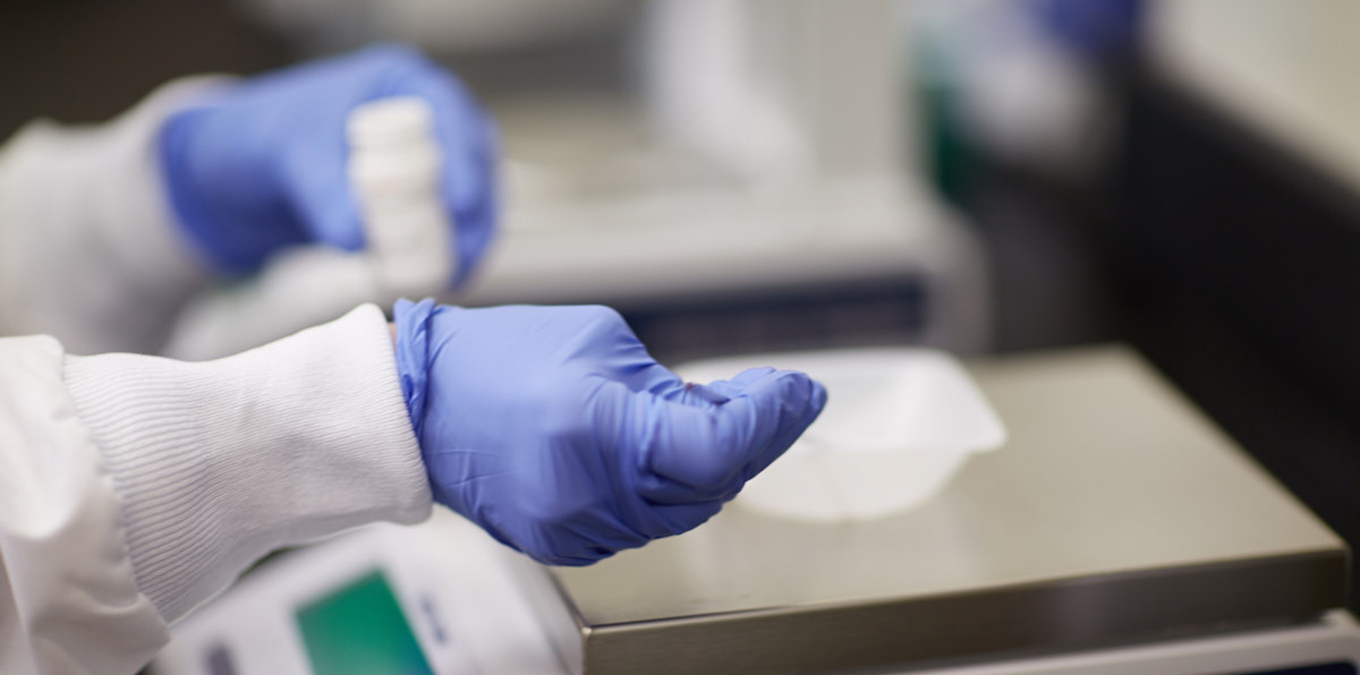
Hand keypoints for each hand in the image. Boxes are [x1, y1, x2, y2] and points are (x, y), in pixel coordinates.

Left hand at [157, 44, 496, 284]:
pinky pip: (451, 227)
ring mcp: (431, 159)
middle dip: (476, 212)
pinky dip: (451, 254)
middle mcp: (426, 116)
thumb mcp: (288, 157)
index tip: (459, 202)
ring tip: (454, 278)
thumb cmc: (264, 142)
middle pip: (475, 162)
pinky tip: (449, 281)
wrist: (241, 171)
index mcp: (398, 82)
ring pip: (471, 200)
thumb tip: (355, 238)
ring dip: (469, 239)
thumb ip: (320, 190)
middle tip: (463, 255)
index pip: (450, 112)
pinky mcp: (424, 201)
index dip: (464, 158)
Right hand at [392, 299, 826, 564]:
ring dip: (709, 467)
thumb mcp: (604, 343)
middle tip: (769, 397)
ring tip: (706, 418)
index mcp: (600, 429)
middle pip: (713, 484)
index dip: (772, 420)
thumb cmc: (499, 358)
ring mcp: (576, 528)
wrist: (417, 408)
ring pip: (683, 510)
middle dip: (750, 438)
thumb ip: (675, 386)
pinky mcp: (563, 544)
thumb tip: (733, 411)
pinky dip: (663, 490)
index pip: (720, 447)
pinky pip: (641, 523)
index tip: (801, 393)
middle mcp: (591, 492)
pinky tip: (658, 454)